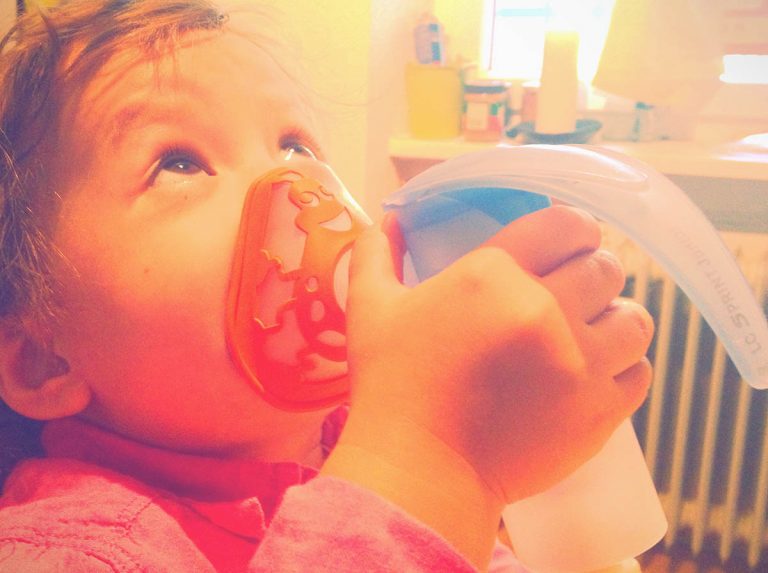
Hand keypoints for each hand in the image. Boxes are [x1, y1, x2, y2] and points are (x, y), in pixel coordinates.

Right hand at [322, 206, 652, 567]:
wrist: (419, 471)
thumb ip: (377, 253)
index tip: (566, 246)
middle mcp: (544, 310)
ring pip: (635, 319)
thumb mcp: (371, 309)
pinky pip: (639, 372)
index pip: (567, 224)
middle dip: (590, 274)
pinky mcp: (598, 412)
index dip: (575, 229)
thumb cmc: (391, 386)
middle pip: (605, 268)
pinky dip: (622, 368)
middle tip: (571, 293)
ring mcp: (578, 363)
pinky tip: (593, 374)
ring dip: (614, 320)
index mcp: (491, 276)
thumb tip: (391, 217)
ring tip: (591, 333)